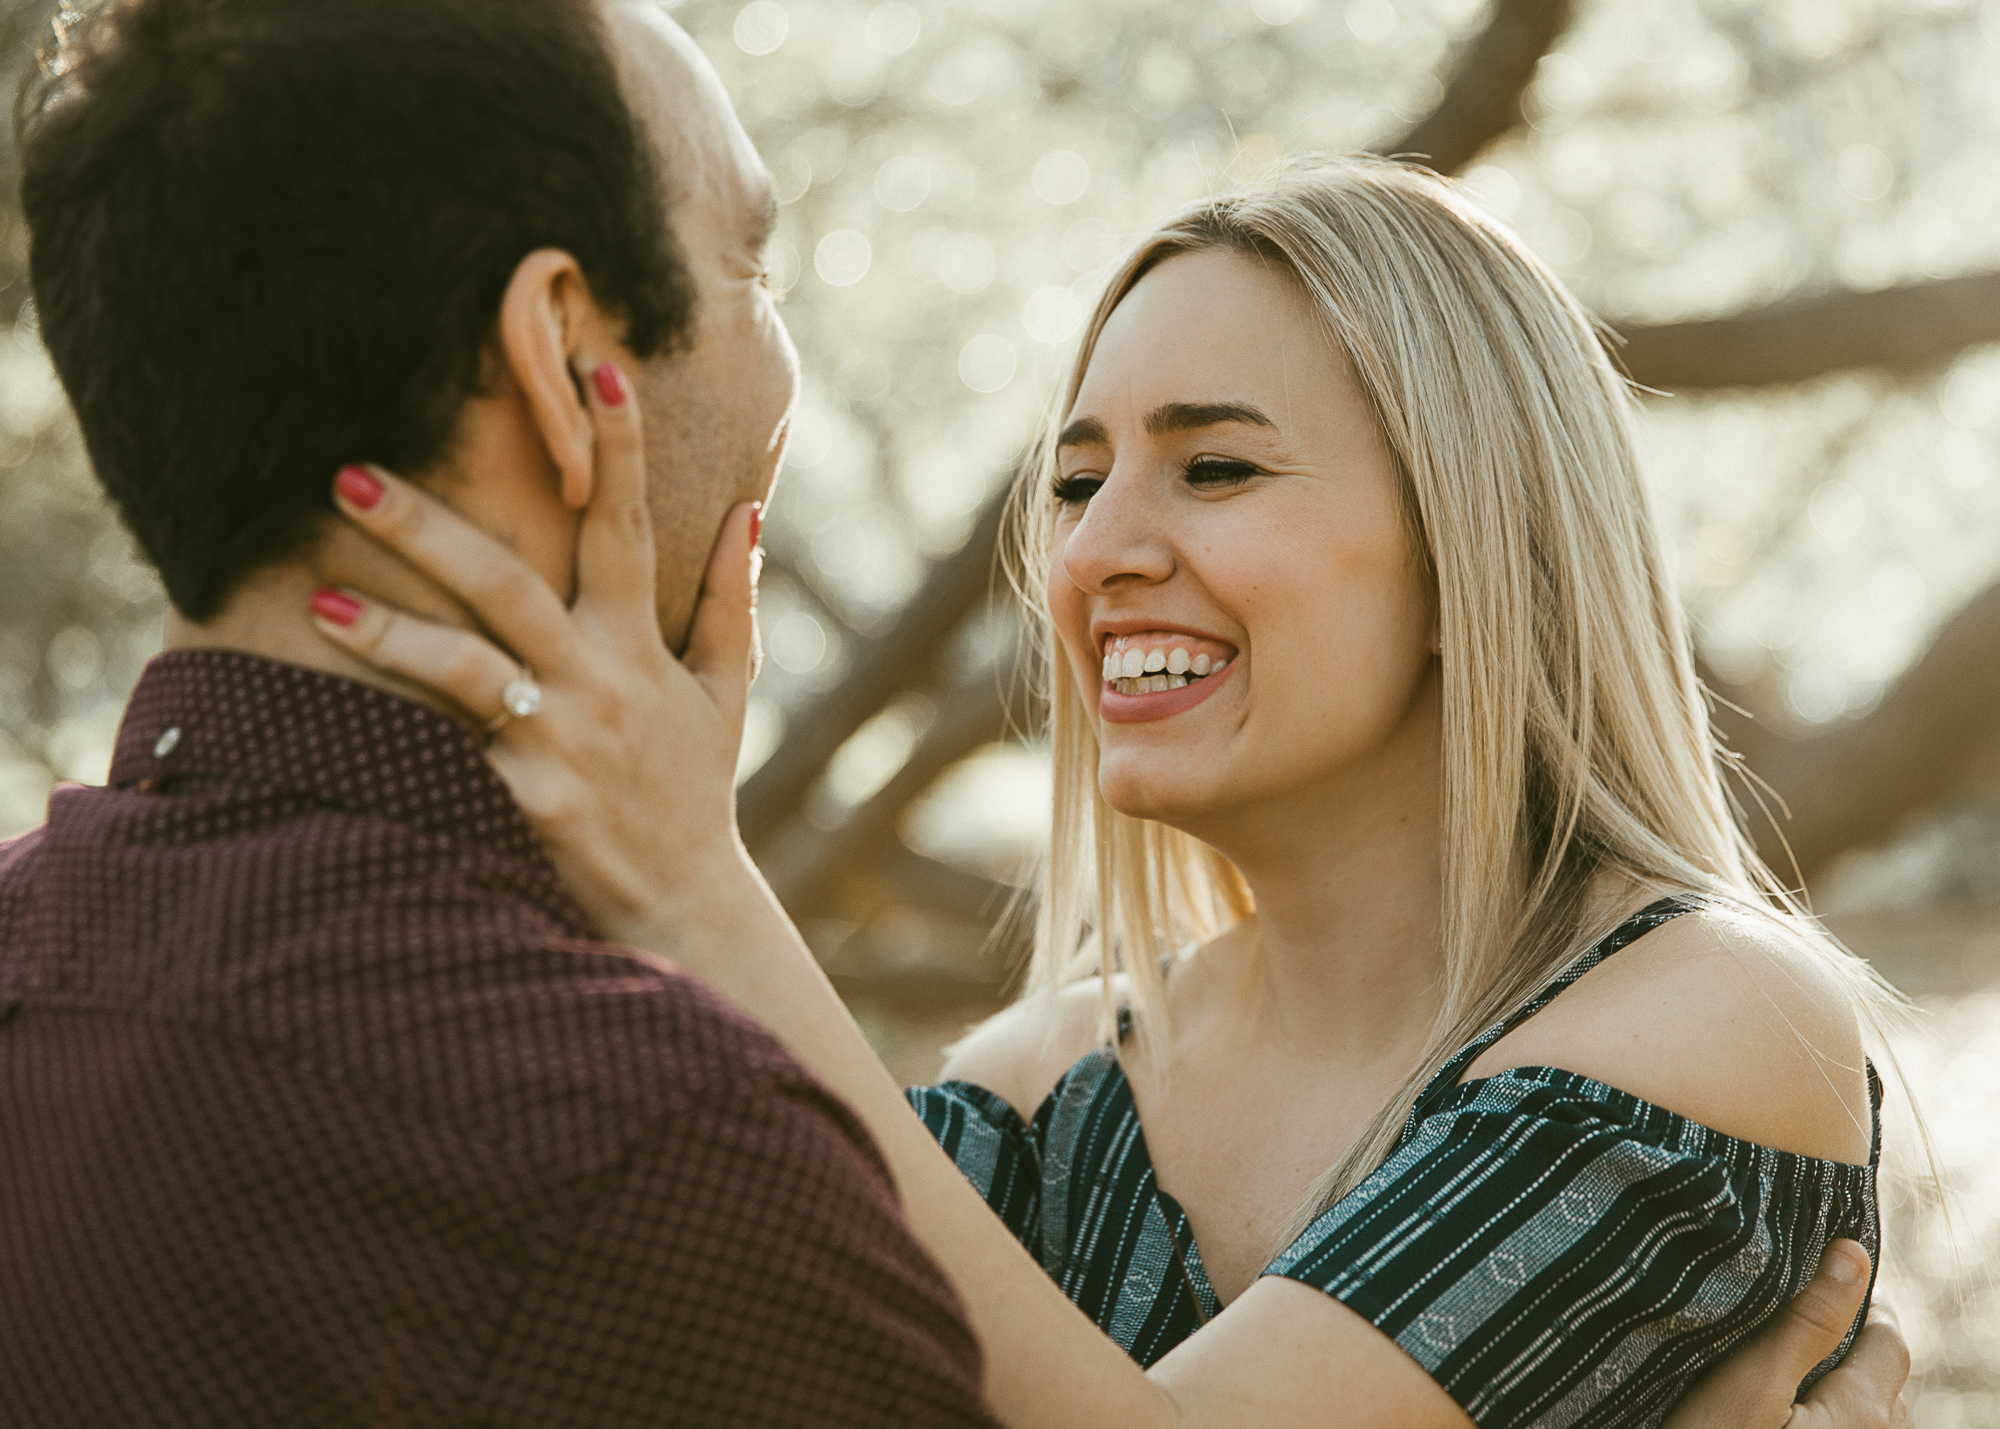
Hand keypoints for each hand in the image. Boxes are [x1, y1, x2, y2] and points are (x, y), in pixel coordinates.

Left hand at [310, 357, 762, 944]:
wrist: (679, 904)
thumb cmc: (692, 790)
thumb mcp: (727, 694)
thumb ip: (732, 600)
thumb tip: (748, 508)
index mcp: (641, 645)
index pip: (627, 527)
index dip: (617, 447)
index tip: (594, 367)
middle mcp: (599, 681)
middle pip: (508, 583)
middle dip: (428, 525)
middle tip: (349, 471)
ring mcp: (559, 742)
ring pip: (466, 667)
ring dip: (388, 629)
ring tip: (317, 596)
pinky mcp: (524, 802)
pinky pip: (445, 756)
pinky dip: (391, 730)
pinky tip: (325, 707)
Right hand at [1663, 1240, 1907, 1428]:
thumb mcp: (1749, 1383)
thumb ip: (1806, 1320)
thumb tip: (1852, 1254)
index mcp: (1865, 1413)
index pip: (1889, 1338)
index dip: (1862, 1303)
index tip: (1824, 1279)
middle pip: (1886, 1382)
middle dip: (1853, 1348)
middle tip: (1800, 1324)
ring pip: (1871, 1419)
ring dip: (1843, 1390)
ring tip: (1792, 1372)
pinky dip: (1830, 1421)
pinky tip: (1787, 1419)